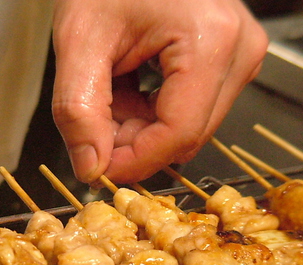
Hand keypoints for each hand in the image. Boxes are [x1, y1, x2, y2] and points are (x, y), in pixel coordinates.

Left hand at [52, 0, 267, 184]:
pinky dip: (149, 115)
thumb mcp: (79, 41)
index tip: (97, 169)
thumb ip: (78, 111)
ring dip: (138, 128)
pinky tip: (127, 88)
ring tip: (110, 91)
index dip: (133, 162)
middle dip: (132, 143)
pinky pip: (188, 114)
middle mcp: (238, 52)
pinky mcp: (226, 64)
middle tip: (94, 120)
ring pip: (184, 131)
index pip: (177, 136)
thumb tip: (91, 169)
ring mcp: (237, 58)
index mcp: (210, 42)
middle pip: (183, 137)